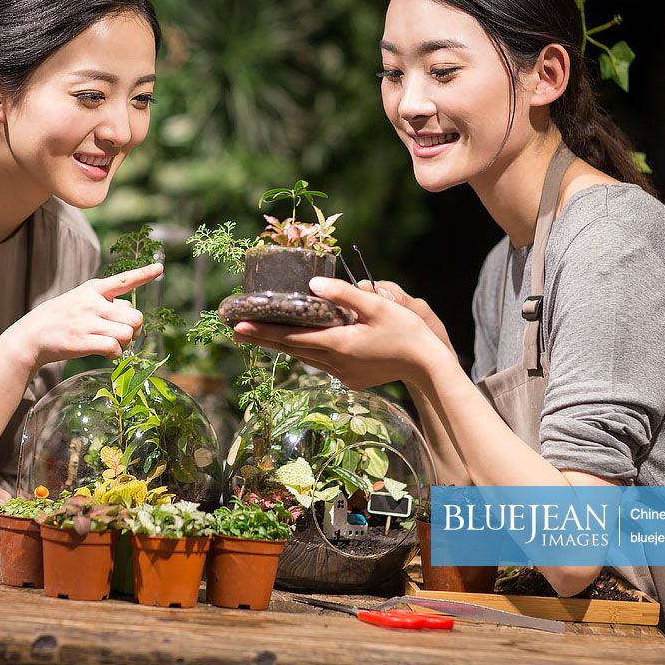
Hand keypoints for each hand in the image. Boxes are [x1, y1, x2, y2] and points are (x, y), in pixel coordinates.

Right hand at [2, 262, 162, 368]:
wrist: (31, 336)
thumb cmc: (60, 319)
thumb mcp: (79, 301)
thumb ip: (104, 304)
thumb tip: (132, 317)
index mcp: (93, 289)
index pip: (123, 280)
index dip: (143, 274)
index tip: (160, 269)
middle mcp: (92, 302)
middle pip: (135, 316)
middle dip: (135, 329)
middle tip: (125, 335)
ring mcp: (87, 321)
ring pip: (127, 333)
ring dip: (125, 343)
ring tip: (112, 344)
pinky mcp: (82, 341)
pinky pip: (115, 348)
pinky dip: (116, 354)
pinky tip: (107, 353)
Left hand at [232, 276, 456, 389]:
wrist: (427, 364)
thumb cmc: (406, 331)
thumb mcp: (378, 306)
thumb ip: (345, 294)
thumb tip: (312, 284)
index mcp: (339, 343)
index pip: (292, 337)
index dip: (264, 332)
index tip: (239, 327)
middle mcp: (336, 362)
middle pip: (292, 349)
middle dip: (264, 339)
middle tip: (236, 331)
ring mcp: (343, 374)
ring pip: (305, 358)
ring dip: (283, 346)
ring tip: (260, 336)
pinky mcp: (351, 379)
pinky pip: (320, 363)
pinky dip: (305, 352)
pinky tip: (298, 344)